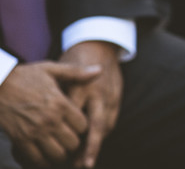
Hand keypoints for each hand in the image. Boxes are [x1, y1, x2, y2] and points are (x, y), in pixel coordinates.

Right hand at [0, 61, 98, 166]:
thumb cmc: (23, 76)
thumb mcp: (51, 69)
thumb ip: (76, 72)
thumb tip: (100, 70)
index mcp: (60, 103)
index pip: (83, 125)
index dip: (83, 127)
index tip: (77, 126)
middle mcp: (50, 120)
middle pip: (73, 142)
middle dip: (74, 143)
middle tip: (69, 139)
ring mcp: (34, 132)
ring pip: (57, 153)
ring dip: (60, 153)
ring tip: (58, 147)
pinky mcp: (20, 140)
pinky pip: (36, 159)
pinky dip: (42, 160)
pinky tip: (43, 155)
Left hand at [60, 41, 123, 167]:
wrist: (101, 46)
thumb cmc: (76, 60)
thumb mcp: (62, 70)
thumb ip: (59, 93)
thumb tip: (48, 119)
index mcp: (83, 86)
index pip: (75, 114)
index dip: (67, 132)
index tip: (60, 146)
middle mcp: (99, 93)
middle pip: (96, 124)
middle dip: (91, 146)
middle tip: (82, 164)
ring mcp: (111, 96)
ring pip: (106, 125)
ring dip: (96, 144)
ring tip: (85, 161)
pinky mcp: (117, 97)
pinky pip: (111, 120)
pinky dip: (103, 133)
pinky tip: (93, 144)